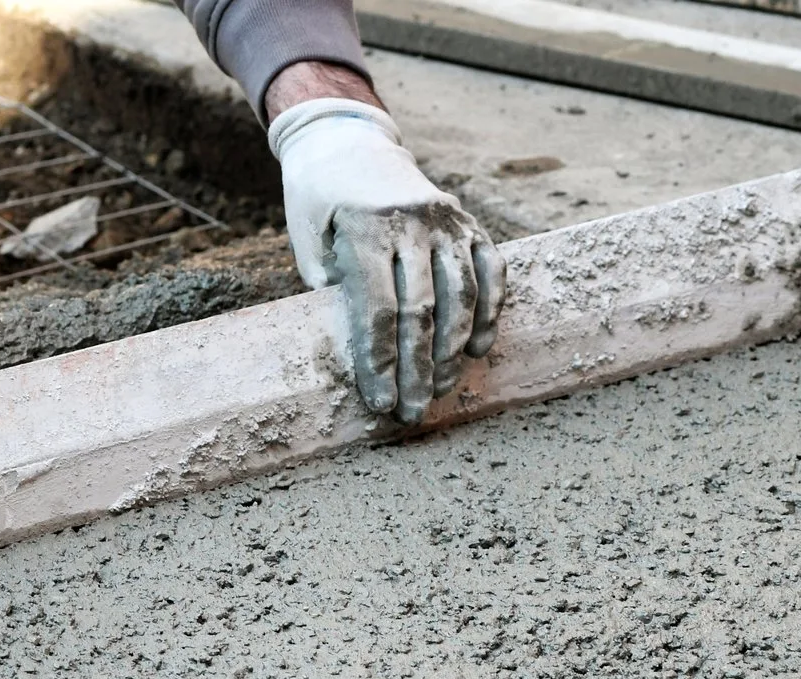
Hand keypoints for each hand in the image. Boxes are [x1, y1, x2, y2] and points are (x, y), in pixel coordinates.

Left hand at [266, 95, 504, 424]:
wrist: (347, 144)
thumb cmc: (318, 208)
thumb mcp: (310, 246)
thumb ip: (334, 293)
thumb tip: (363, 356)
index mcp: (365, 229)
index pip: (378, 310)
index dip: (381, 363)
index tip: (382, 403)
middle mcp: (411, 222)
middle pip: (422, 310)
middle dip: (417, 369)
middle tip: (412, 413)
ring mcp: (446, 221)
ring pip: (462, 295)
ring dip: (453, 351)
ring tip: (440, 389)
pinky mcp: (468, 223)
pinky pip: (490, 272)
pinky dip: (487, 314)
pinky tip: (477, 351)